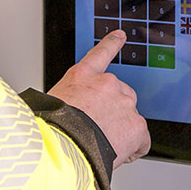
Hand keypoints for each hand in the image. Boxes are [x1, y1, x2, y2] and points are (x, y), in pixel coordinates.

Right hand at [47, 30, 149, 167]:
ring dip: (120, 130)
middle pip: (119, 94)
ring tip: (100, 144)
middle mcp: (107, 83)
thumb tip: (70, 111)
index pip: (101, 53)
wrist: (61, 147)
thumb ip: (69, 99)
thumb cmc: (50, 129)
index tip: (120, 35)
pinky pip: (141, 140)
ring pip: (130, 117)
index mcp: (82, 75)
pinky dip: (132, 148)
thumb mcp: (49, 102)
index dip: (112, 43)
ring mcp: (124, 103)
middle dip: (112, 110)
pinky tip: (118, 154)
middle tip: (96, 129)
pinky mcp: (136, 125)